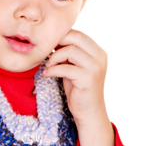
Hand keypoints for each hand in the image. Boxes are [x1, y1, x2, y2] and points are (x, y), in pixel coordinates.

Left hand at [43, 28, 114, 145]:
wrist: (88, 111)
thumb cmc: (78, 88)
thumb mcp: (73, 66)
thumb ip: (67, 53)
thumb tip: (51, 39)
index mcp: (97, 51)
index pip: (77, 33)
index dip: (60, 37)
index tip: (47, 46)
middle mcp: (100, 56)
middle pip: (75, 37)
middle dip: (56, 43)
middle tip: (45, 52)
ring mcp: (95, 67)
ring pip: (70, 50)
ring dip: (53, 57)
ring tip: (48, 66)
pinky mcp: (88, 78)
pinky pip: (65, 67)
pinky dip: (52, 70)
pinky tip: (48, 74)